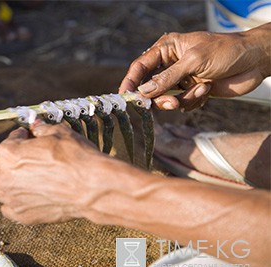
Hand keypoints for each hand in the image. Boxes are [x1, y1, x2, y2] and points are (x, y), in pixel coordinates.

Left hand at [0, 121, 108, 224]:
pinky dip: (18, 200)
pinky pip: (10, 207)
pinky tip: (33, 195)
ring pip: (3, 187)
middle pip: (3, 164)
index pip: (10, 140)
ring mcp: (11, 199)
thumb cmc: (77, 159)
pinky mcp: (22, 216)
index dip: (23, 136)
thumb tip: (37, 127)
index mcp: (8, 153)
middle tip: (35, 157)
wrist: (92, 188)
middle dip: (16, 159)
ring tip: (33, 177)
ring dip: (13, 181)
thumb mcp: (59, 133)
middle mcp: (3, 177)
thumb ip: (42, 129)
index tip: (31, 137)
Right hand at [119, 23, 270, 110]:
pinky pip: (182, 104)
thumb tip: (143, 92)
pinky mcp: (191, 92)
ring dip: (182, 99)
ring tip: (199, 90)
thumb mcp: (193, 61)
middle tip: (171, 103)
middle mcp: (170, 65)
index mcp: (167, 49)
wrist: (255, 61)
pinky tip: (208, 89)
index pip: (140, 66)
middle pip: (150, 87)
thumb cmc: (225, 51)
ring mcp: (180, 79)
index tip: (125, 96)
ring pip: (165, 99)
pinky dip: (194, 100)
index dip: (131, 81)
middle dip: (160, 97)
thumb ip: (167, 78)